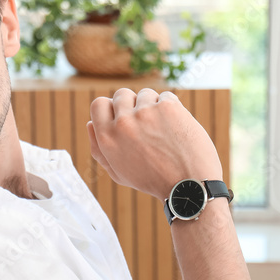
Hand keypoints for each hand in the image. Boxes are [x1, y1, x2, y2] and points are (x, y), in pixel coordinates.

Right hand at [87, 88, 222, 199]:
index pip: (99, 104)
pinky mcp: (168, 107)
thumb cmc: (153, 180)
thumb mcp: (119, 172)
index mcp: (107, 138)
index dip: (111, 108)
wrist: (189, 184)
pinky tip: (176, 128)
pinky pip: (165, 96)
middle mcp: (123, 123)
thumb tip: (90, 123)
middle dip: (133, 105)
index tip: (124, 117)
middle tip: (147, 125)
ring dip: (153, 106)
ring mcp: (146, 112)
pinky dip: (171, 108)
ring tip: (163, 130)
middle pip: (121, 94)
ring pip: (145, 94)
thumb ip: (99, 148)